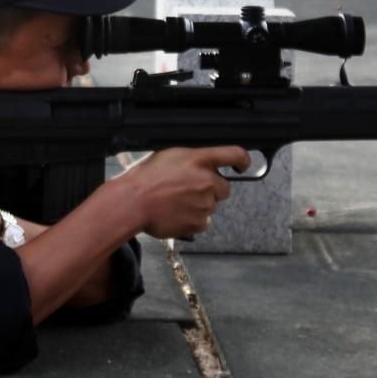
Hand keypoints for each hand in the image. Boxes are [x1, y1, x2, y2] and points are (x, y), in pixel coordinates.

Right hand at [120, 146, 243, 239]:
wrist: (133, 203)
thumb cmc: (144, 178)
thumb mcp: (169, 155)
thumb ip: (192, 159)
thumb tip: (201, 163)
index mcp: (199, 160)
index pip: (235, 155)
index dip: (243, 160)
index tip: (243, 165)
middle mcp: (206, 181)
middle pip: (225, 188)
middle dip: (212, 189)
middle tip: (190, 190)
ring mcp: (205, 203)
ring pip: (211, 205)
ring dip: (200, 204)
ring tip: (176, 202)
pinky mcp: (199, 222)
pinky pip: (203, 222)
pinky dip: (193, 219)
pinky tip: (176, 213)